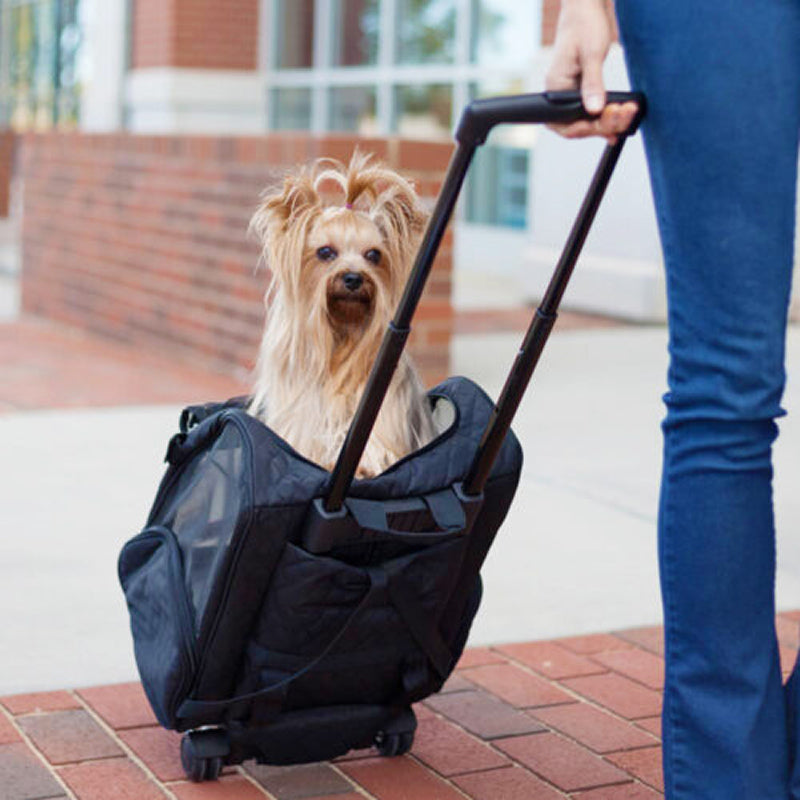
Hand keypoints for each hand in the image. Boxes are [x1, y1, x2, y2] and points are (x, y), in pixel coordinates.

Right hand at [545, 0, 637, 143]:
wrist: (586, 7)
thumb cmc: (584, 24)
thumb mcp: (591, 53)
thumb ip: (593, 83)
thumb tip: (595, 109)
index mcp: (555, 88)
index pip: (566, 123)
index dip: (588, 128)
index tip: (609, 122)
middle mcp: (560, 95)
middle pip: (579, 125)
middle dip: (604, 125)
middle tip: (626, 114)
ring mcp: (571, 94)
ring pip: (588, 120)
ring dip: (610, 121)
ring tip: (629, 113)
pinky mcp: (582, 90)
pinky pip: (593, 110)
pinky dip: (608, 115)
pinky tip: (621, 117)